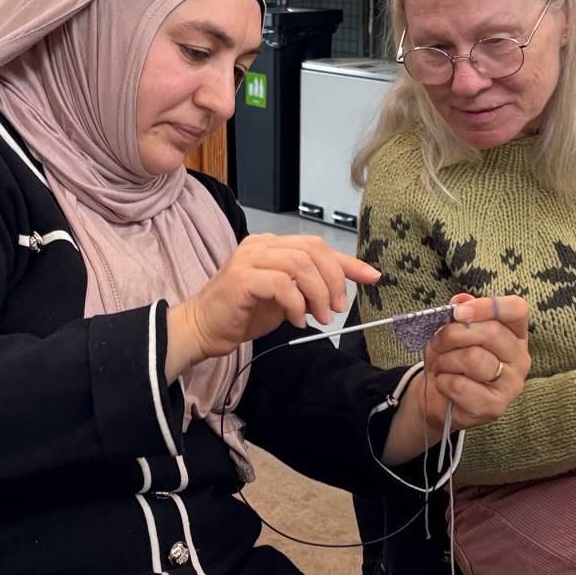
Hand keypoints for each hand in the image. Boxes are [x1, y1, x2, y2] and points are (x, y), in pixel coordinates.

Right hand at [166, 234, 378, 378]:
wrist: (203, 329)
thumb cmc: (241, 315)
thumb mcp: (285, 301)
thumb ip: (309, 291)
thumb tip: (340, 292)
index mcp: (272, 245)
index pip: (318, 246)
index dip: (348, 262)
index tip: (372, 276)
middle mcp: (261, 245)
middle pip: (313, 250)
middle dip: (334, 280)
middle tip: (337, 309)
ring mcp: (250, 258)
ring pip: (301, 264)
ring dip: (318, 294)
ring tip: (321, 318)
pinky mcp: (241, 278)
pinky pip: (282, 284)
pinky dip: (297, 304)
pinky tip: (296, 321)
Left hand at [384, 294, 530, 463]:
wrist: (437, 397)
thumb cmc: (450, 359)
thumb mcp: (450, 331)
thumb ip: (459, 314)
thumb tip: (461, 299)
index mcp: (515, 334)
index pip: (516, 309)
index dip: (487, 306)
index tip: (458, 312)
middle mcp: (520, 358)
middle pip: (491, 332)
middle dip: (453, 335)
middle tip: (437, 343)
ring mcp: (511, 385)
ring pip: (473, 358)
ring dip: (446, 360)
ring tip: (442, 366)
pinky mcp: (495, 407)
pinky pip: (460, 385)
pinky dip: (443, 382)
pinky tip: (446, 386)